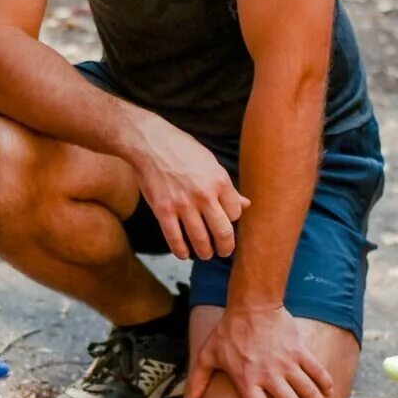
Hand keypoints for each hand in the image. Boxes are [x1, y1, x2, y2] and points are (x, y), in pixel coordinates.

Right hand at [128, 116, 248, 260]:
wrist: (151, 143)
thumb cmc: (183, 151)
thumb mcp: (211, 164)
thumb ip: (228, 187)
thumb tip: (247, 204)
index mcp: (220, 180)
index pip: (235, 214)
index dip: (231, 221)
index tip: (225, 223)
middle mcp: (204, 194)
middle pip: (223, 232)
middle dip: (226, 247)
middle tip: (224, 252)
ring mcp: (183, 204)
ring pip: (200, 239)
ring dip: (205, 252)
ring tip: (206, 254)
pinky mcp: (163, 210)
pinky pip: (175, 238)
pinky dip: (181, 251)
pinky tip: (184, 254)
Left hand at [185, 305, 333, 397]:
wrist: (252, 304)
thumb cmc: (228, 331)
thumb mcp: (207, 355)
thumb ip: (198, 382)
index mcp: (246, 379)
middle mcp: (268, 374)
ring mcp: (286, 362)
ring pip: (307, 391)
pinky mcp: (298, 350)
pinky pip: (315, 370)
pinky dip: (324, 382)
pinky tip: (329, 394)